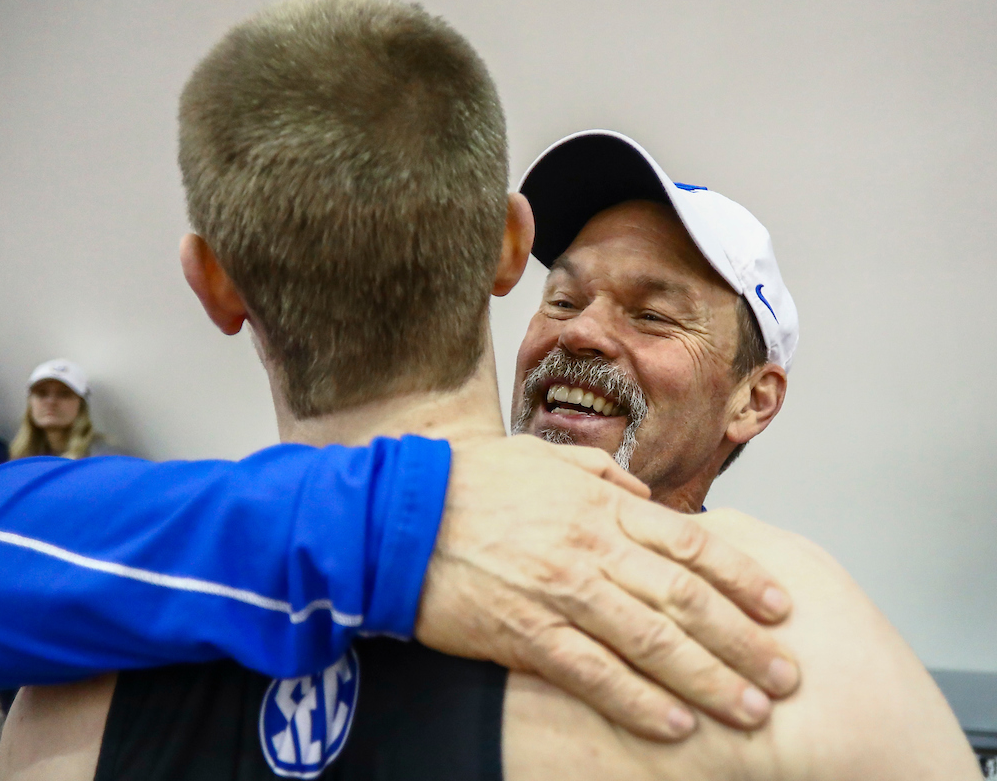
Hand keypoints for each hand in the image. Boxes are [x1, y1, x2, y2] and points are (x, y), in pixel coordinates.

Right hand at [414, 435, 799, 740]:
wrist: (395, 516)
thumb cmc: (467, 484)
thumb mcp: (539, 458)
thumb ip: (598, 473)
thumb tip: (644, 496)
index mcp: (598, 503)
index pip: (690, 541)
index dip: (741, 577)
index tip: (779, 606)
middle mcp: (590, 547)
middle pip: (686, 598)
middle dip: (743, 640)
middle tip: (787, 673)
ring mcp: (560, 592)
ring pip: (652, 641)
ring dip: (709, 679)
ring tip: (752, 709)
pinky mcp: (524, 633)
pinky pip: (594, 674)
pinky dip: (639, 701)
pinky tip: (676, 724)